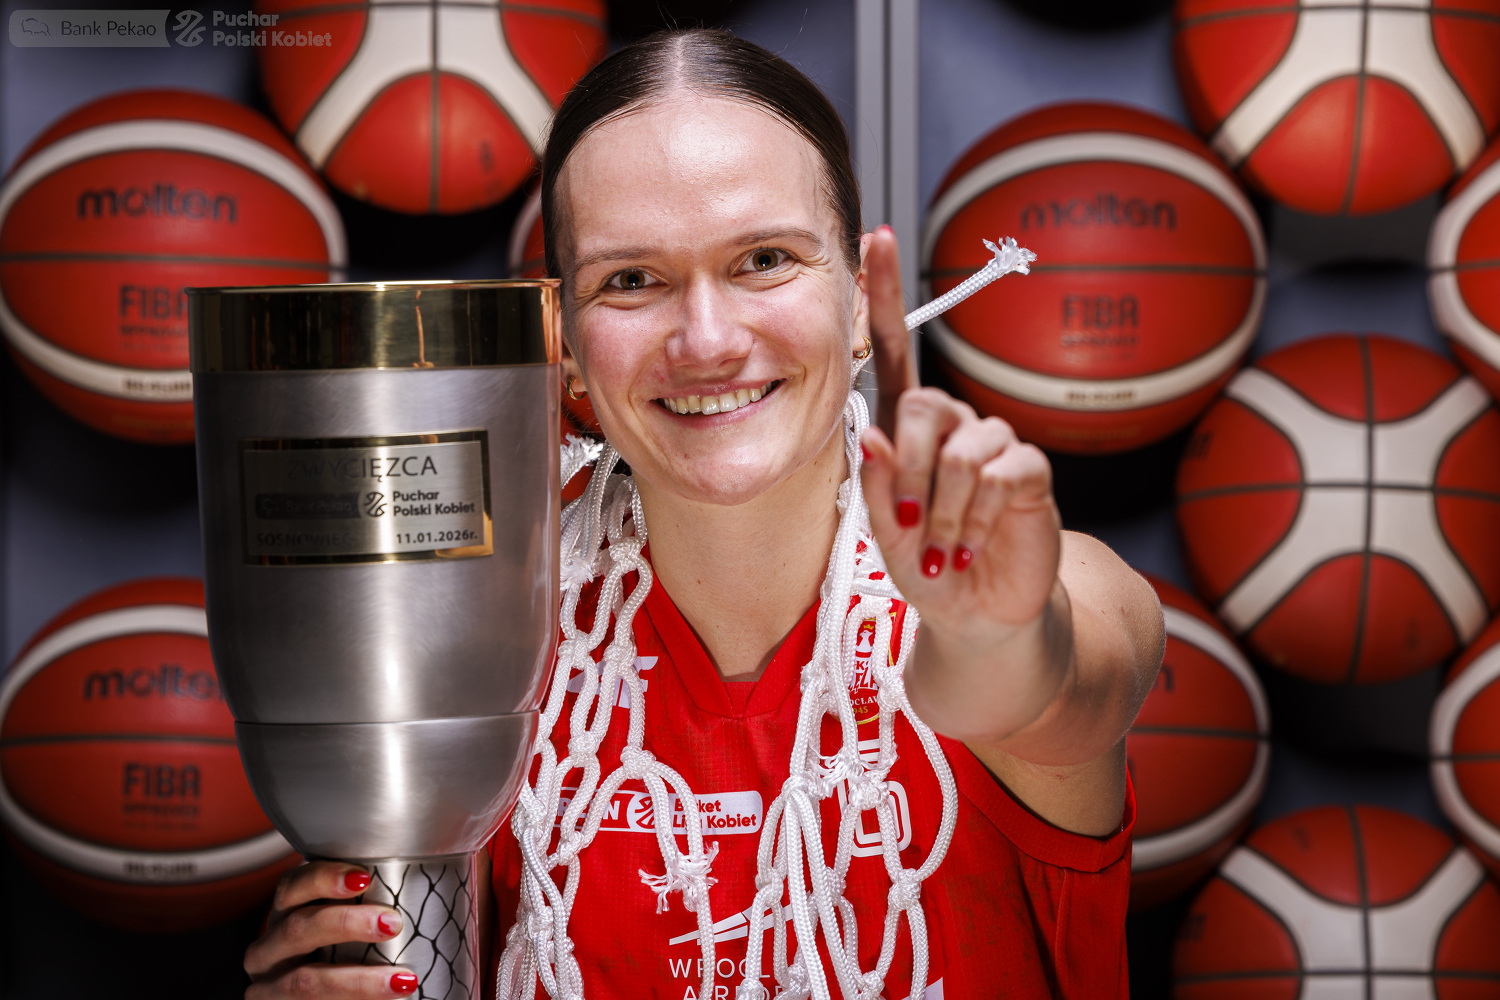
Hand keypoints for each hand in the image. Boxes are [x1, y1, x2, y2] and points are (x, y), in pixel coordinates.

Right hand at [244, 861, 419, 998]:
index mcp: (285, 914)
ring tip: (403, 981)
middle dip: (346, 924)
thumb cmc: (342, 955)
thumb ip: (371, 903)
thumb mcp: (342, 926)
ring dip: (358, 982)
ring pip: (304, 982)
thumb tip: (445, 878)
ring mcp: (270, 988)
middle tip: (392, 924)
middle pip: (297, 929)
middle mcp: (269, 949)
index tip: (364, 878)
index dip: (324, 878)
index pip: (293, 886)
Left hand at [858, 226, 1061, 644]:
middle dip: (910, 472)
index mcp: (907, 429)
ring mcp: (993, 445)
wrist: (977, 613)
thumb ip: (876, 485)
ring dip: (943, 511)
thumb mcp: (885, 531)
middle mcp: (951, 426)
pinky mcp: (1028, 473)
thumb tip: (868, 433)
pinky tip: (968, 547)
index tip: (876, 237)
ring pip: (964, 449)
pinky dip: (976, 517)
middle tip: (908, 524)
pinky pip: (1002, 473)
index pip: (896, 350)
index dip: (888, 295)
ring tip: (940, 551)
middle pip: (925, 406)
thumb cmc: (922, 566)